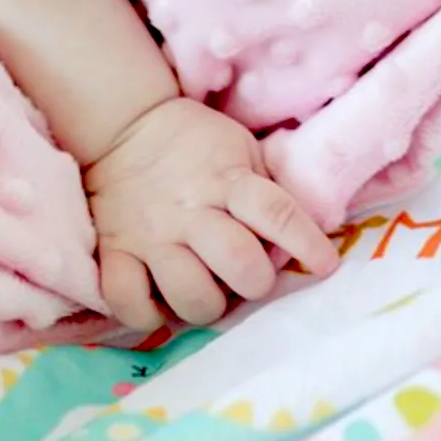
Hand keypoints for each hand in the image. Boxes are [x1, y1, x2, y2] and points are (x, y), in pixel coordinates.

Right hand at [85, 98, 338, 329]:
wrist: (126, 125)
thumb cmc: (197, 144)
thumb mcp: (242, 149)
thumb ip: (269, 190)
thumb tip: (304, 236)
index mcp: (227, 181)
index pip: (276, 214)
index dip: (307, 244)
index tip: (326, 265)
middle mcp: (189, 211)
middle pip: (237, 262)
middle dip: (256, 281)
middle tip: (250, 277)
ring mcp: (149, 235)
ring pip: (188, 294)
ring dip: (209, 304)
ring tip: (209, 292)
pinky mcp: (114, 251)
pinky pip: (128, 301)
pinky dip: (148, 315)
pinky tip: (163, 304)